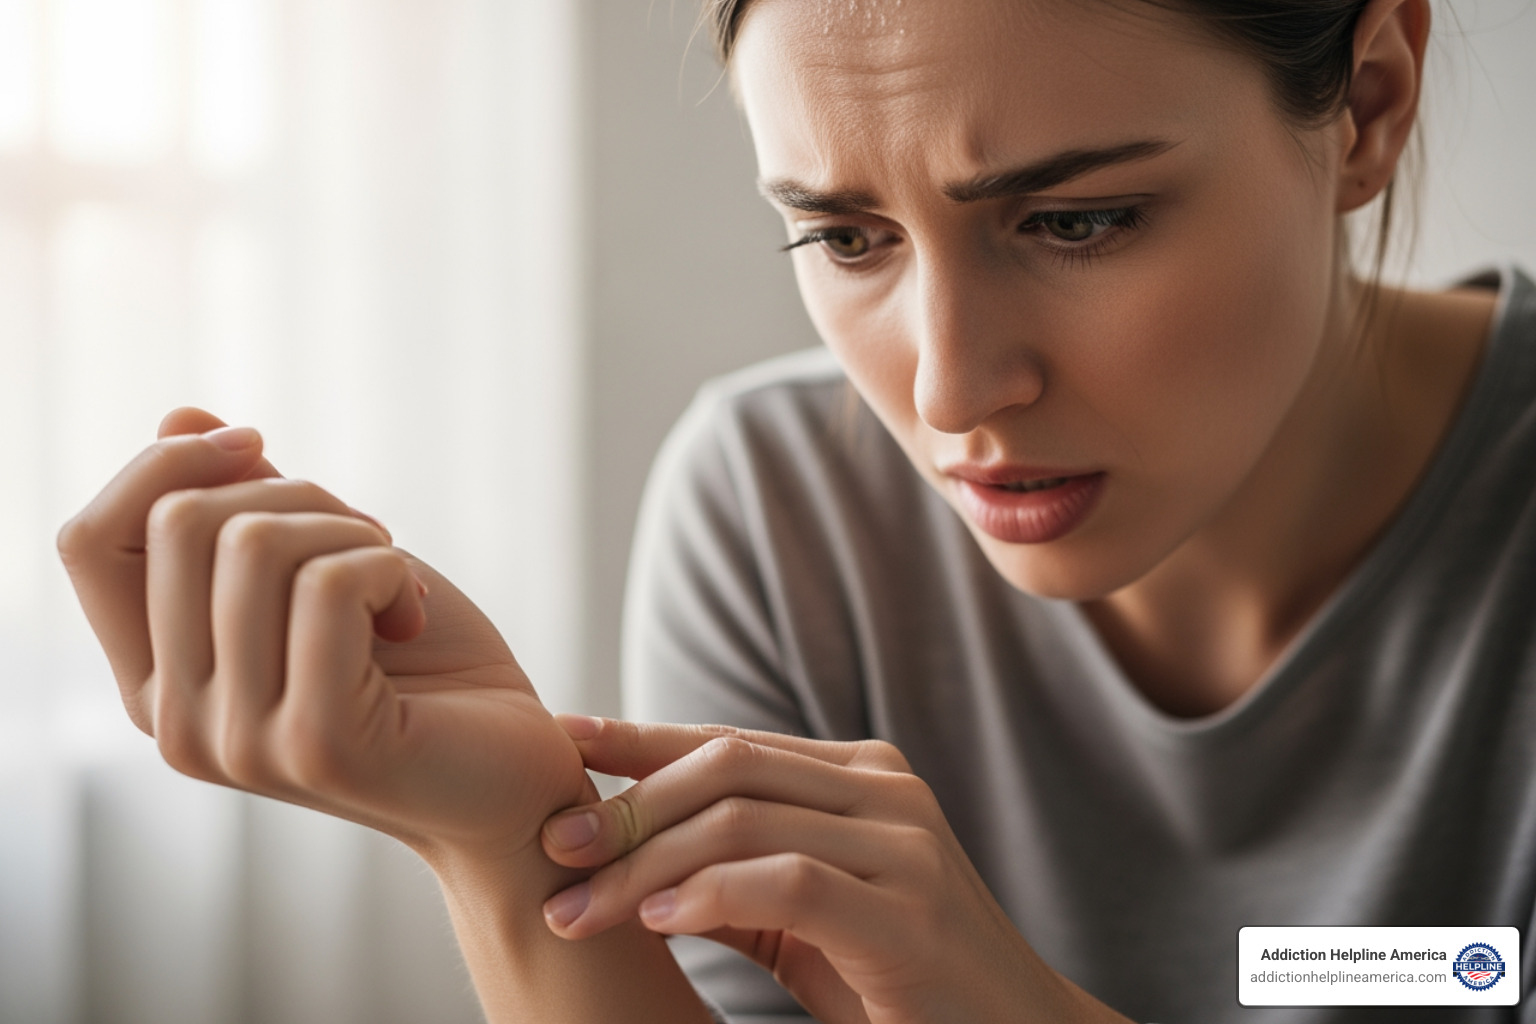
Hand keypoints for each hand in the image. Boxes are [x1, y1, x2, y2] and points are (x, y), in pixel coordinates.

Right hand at [57, 408, 590, 866]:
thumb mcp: (325, 575)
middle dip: (296, 495)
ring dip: (355, 533)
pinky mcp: (317, 743)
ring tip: (395, 587)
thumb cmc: (424, 677)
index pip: (89, 543)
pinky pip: (329, 584)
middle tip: (369, 540)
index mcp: (159, 682)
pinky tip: (410, 618)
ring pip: (257, 544)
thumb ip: (245, 514)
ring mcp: (239, 742)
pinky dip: (389, 571)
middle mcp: (176, 723)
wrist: (511, 780)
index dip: (163, 467)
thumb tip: (177, 418)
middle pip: (181, 522)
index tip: (257, 445)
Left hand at [536, 718, 1129, 1023]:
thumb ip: (732, 873)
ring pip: (743, 818)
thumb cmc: (896, 978)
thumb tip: (625, 856)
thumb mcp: (802, 917)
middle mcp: (884, 789)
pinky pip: (787, 880)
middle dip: (629, 803)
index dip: (639, 739)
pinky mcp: (906, 910)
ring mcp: (903, 842)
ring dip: (647, 862)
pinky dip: (711, 894)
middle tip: (558, 845)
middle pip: (726, 765)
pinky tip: (661, 919)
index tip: (561, 742)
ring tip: (581, 903)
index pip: (729, 741)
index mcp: (860, 775)